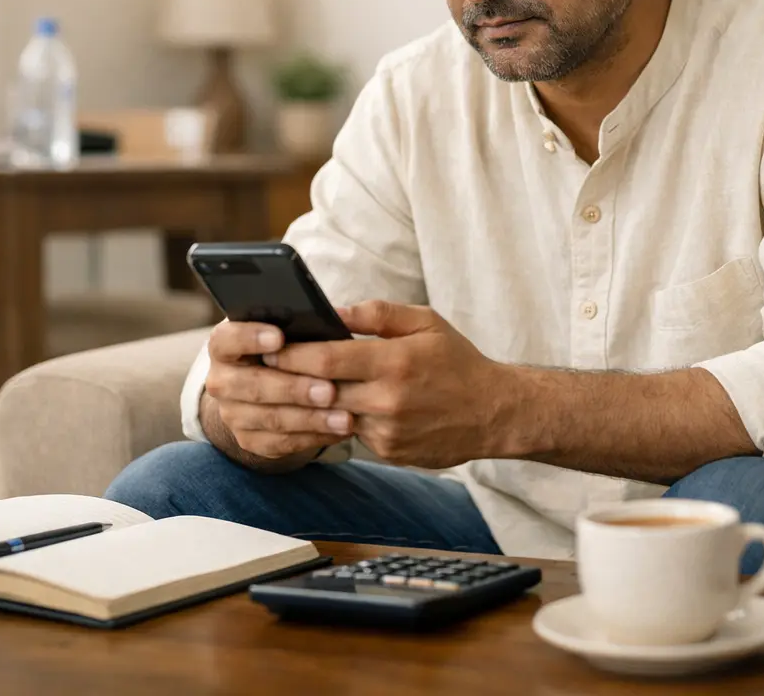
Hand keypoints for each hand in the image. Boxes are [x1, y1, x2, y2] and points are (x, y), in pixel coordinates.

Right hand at [203, 320, 355, 461]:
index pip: (226, 339)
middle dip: (293, 388)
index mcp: (224, 345)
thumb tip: (334, 319)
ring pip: (271, 418)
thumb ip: (297, 324)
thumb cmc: (286, 348)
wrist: (268, 388)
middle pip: (251, 385)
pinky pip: (281, 443)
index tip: (279, 337)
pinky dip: (313, 437)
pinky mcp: (250, 440)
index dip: (249, 338)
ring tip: (345, 418)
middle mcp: (222, 381)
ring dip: (311, 419)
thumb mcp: (286, 330)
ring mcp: (232, 414)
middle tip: (330, 391)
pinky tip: (339, 431)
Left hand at [268, 301, 520, 467]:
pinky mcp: (390, 452)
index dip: (291, 354)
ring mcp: (388, 431)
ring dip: (317, 403)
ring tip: (300, 387)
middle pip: (321, 391)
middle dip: (292, 379)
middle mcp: (388, 400)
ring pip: (335, 416)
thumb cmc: (458, 362)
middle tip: (269, 368)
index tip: (268, 347)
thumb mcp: (426, 323)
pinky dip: (348, 420)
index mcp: (395, 362)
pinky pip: (356, 434)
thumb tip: (336, 311)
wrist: (494, 412)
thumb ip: (379, 313)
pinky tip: (347, 406)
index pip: (326, 360)